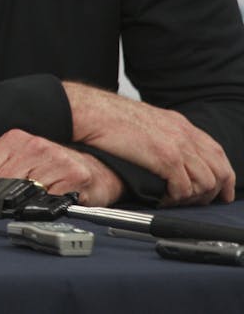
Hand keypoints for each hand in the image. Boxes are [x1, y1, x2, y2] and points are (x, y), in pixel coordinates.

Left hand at [0, 129, 122, 205]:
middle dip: (1, 202)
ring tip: (34, 201)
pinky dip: (47, 209)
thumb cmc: (54, 168)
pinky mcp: (75, 176)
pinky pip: (49, 203)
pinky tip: (52, 201)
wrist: (94, 169)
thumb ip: (0, 172)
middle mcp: (35, 146)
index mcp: (15, 139)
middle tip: (6, 209)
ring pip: (23, 195)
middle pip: (0, 184)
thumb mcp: (22, 161)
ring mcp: (56, 160)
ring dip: (25, 206)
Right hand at [63, 82, 234, 206]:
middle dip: (213, 191)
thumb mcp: (145, 121)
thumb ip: (162, 134)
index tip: (220, 191)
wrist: (92, 112)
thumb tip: (167, 153)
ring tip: (175, 200)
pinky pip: (184, 188)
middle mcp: (183, 134)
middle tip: (198, 202)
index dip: (223, 175)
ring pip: (205, 182)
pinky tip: (162, 199)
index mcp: (179, 124)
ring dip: (193, 197)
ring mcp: (177, 145)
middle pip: (218, 170)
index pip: (216, 152)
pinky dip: (176, 199)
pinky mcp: (165, 158)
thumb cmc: (108, 116)